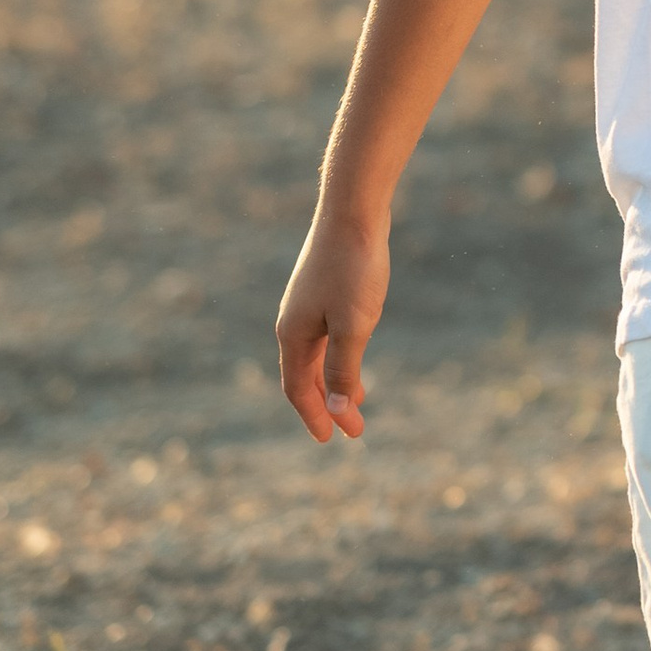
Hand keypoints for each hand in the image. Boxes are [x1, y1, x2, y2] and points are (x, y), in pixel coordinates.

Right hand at [275, 207, 387, 444]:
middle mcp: (293, 322)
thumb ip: (345, 369)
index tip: (331, 440)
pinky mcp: (324, 290)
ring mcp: (307, 305)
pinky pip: (327, 335)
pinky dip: (339, 355)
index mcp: (293, 335)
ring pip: (316, 355)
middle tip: (351, 430)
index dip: (314, 416)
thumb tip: (338, 412)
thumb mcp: (354, 325)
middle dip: (327, 404)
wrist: (353, 211)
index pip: (298, 388)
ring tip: (356, 401)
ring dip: (334, 381)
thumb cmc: (354, 268)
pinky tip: (355, 353)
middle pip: (306, 376)